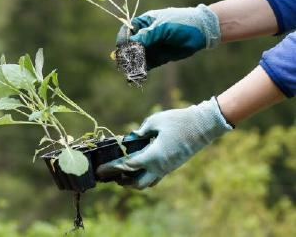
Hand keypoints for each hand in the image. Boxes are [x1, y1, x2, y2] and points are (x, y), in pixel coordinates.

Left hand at [96, 97, 232, 188]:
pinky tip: (139, 167)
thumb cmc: (179, 121)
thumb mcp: (156, 121)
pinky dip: (144, 176)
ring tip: (123, 173)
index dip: (112, 169)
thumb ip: (141, 131)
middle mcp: (160, 167)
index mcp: (153, 156)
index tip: (100, 170)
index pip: (127, 167)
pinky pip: (156, 177)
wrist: (204, 125)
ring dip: (133, 181)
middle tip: (111, 174)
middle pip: (137, 183)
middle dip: (122, 181)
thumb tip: (131, 138)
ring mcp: (168, 168)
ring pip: (147, 183)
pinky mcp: (173, 166)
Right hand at [116, 4, 220, 69]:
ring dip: (133, 65)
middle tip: (125, 64)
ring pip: (137, 57)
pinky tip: (137, 76)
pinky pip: (147, 65)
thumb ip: (146, 36)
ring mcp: (152, 47)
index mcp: (144, 23)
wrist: (201, 32)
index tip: (123, 49)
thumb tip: (129, 44)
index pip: (127, 31)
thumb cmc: (181, 23)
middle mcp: (146, 35)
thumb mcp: (162, 27)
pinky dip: (142, 71)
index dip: (123, 40)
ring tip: (130, 73)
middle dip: (127, 56)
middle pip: (130, 46)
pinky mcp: (158, 58)